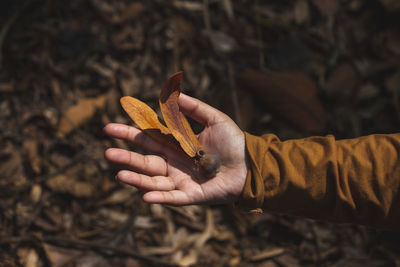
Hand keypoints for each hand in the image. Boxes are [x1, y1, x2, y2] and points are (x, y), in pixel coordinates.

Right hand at [104, 93, 247, 204]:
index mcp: (176, 144)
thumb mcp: (214, 119)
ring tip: (119, 174)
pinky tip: (145, 197)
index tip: (109, 128)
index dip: (130, 133)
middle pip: (145, 160)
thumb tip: (173, 94)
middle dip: (126, 155)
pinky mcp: (192, 195)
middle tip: (107, 151)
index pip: (148, 138)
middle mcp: (174, 162)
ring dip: (136, 179)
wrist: (251, 164)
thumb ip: (194, 108)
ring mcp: (181, 180)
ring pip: (154, 180)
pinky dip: (160, 198)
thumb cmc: (234, 142)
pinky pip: (173, 197)